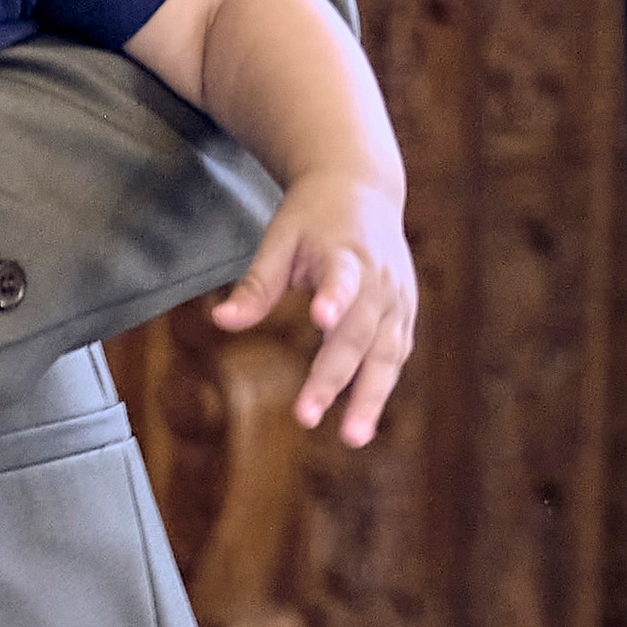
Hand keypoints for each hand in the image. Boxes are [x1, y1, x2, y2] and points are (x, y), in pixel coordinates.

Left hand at [211, 168, 416, 446]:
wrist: (364, 188)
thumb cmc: (313, 216)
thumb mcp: (280, 237)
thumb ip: (256, 283)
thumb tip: (221, 322)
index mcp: (346, 250)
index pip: (342, 277)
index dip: (334, 297)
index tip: (320, 318)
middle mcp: (379, 276)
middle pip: (360, 332)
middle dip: (335, 376)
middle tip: (308, 415)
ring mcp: (398, 296)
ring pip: (388, 353)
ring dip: (372, 397)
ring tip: (354, 438)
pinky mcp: (406, 311)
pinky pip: (395, 353)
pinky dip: (381, 385)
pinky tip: (362, 418)